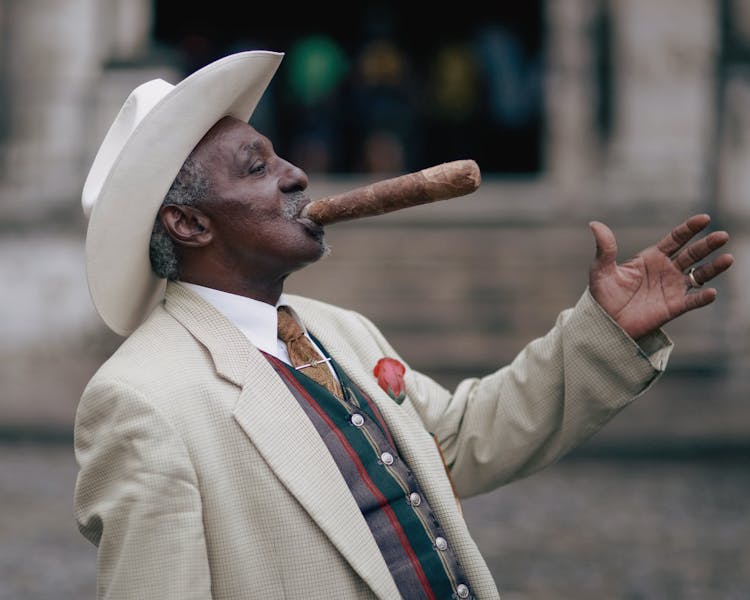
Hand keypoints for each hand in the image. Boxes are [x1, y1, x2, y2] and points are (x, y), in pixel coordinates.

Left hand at [588, 213, 733, 339]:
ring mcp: (672, 288)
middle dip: (707, 245)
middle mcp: (666, 270)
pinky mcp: (673, 307)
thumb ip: (605, 248)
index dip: (689, 229)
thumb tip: (594, 224)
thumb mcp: (601, 270)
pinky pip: (692, 301)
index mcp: (652, 257)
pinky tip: (711, 292)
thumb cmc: (602, 295)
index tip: (703, 219)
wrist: (605, 322)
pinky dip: (702, 297)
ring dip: (713, 268)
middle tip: (722, 235)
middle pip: (692, 254)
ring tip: (728, 259)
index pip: (675, 239)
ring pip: (699, 275)